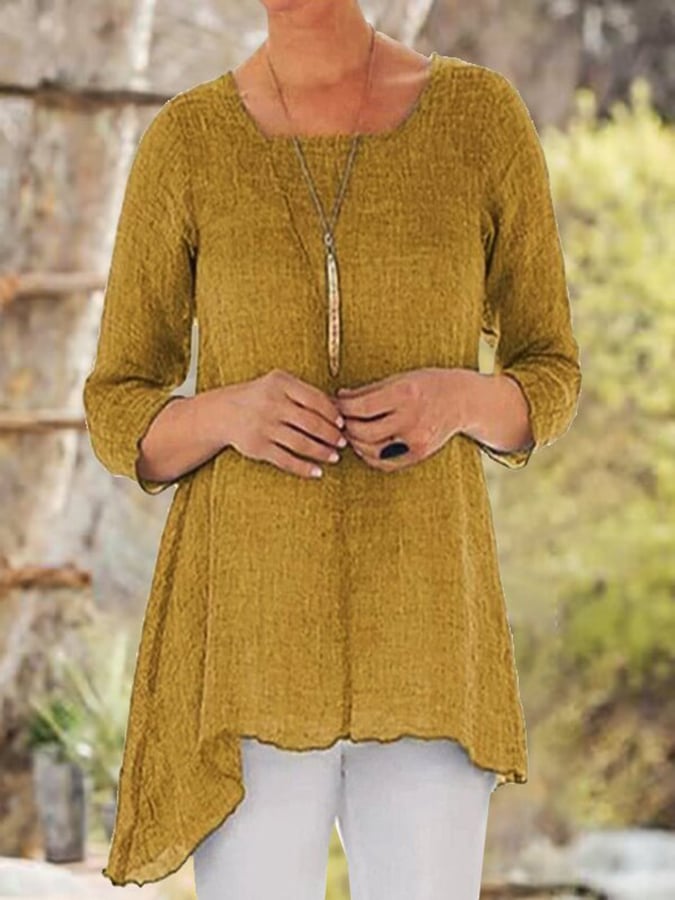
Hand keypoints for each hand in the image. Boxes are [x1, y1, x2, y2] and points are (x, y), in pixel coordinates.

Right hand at [223, 369, 345, 478]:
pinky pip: (287, 460)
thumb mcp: (279, 385)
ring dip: (322, 452)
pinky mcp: (257, 447)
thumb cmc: (262, 398)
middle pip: (311, 423)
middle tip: (344, 443)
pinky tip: (318, 472)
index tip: (342, 424)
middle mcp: (271, 404)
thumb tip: (339, 412)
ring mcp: (263, 426)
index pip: (316, 399)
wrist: (224, 413)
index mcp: (280, 383)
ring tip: (335, 457)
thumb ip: (305, 394)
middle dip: (332, 436)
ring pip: (302, 444)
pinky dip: (305, 468)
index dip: (333, 414)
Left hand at [334, 367, 466, 471]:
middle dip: (346, 426)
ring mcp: (416, 439)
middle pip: (363, 431)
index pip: (361, 407)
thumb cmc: (427, 385)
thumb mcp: (398, 379)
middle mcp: (411, 418)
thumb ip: (367, 391)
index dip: (342, 408)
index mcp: (405, 393)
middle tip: (340, 420)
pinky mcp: (419, 454)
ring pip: (371, 450)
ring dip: (355, 442)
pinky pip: (385, 462)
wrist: (461, 400)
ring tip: (351, 431)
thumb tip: (338, 398)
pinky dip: (369, 456)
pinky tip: (364, 446)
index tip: (335, 405)